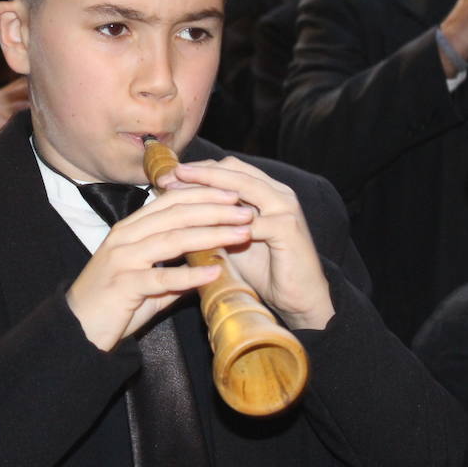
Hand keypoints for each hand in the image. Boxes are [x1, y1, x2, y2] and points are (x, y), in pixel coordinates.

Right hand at [66, 185, 255, 349]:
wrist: (78, 329)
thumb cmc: (113, 304)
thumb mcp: (145, 280)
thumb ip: (174, 271)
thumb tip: (208, 268)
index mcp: (130, 229)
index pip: (171, 201)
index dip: (203, 195)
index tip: (234, 195)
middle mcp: (126, 237)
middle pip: (176, 215)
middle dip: (215, 210)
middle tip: (247, 210)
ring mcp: (123, 260)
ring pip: (172, 239)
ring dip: (211, 234)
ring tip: (241, 234)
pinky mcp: (124, 286)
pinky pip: (162, 278)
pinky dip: (190, 274)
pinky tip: (215, 271)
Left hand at [157, 157, 333, 330]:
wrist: (299, 298)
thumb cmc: (265, 270)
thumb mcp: (232, 240)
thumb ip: (213, 222)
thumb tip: (176, 213)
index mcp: (266, 191)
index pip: (229, 168)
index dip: (198, 170)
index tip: (168, 177)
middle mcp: (278, 192)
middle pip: (234, 170)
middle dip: (199, 173)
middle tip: (170, 178)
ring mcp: (285, 208)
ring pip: (242, 187)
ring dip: (209, 188)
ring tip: (182, 192)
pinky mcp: (287, 229)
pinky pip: (251, 222)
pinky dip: (224, 224)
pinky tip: (201, 228)